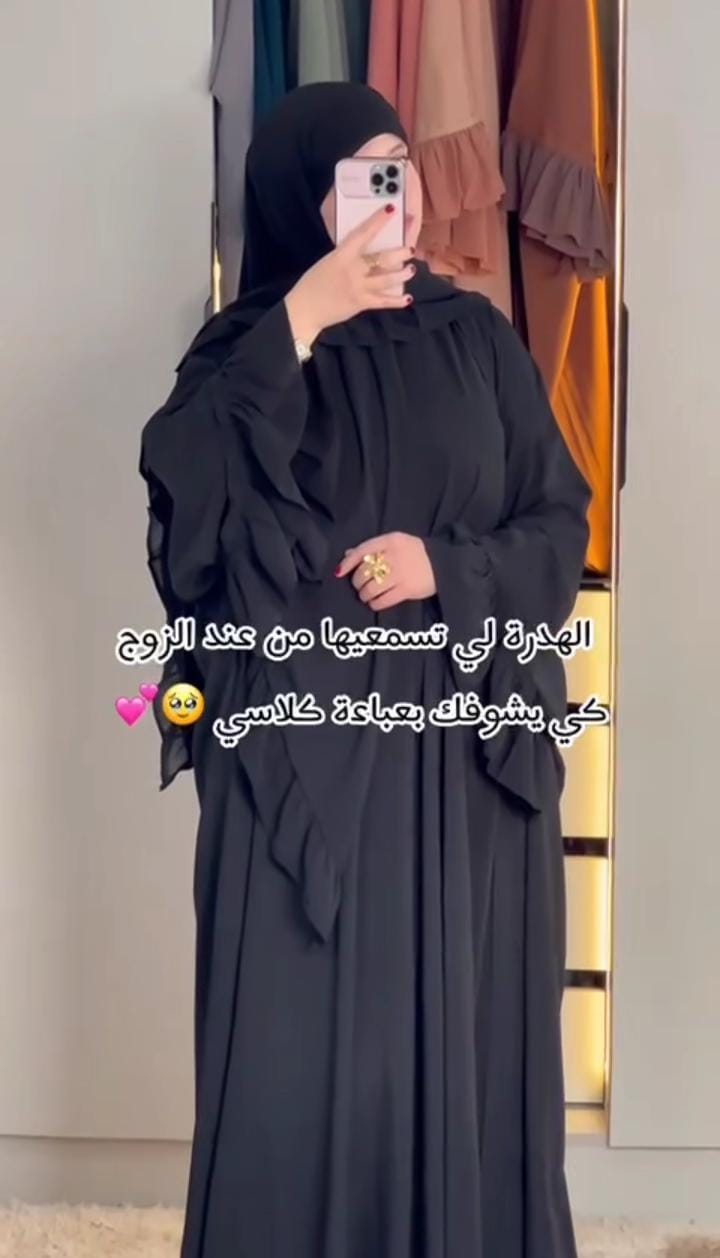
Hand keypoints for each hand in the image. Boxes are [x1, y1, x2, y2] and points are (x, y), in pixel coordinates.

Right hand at [284, 207, 414, 346]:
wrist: (305, 309)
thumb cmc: (313, 283)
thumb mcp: (328, 261)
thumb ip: (347, 256)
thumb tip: (365, 250)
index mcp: (341, 255)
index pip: (363, 234)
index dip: (378, 221)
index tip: (391, 210)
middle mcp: (353, 270)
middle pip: (382, 259)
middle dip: (399, 253)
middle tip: (410, 249)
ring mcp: (358, 288)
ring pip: (387, 280)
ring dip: (402, 274)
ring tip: (411, 270)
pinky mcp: (361, 304)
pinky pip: (383, 302)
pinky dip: (396, 301)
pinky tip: (407, 298)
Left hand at [334, 532, 435, 610]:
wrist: (443, 565)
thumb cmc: (416, 553)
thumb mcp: (396, 543)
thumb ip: (373, 548)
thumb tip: (347, 554)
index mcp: (391, 540)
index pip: (362, 551)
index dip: (348, 563)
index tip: (339, 573)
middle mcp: (394, 555)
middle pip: (364, 571)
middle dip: (357, 582)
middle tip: (360, 586)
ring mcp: (401, 573)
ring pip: (371, 588)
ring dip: (364, 595)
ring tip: (366, 596)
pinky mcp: (407, 589)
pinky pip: (383, 600)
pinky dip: (375, 603)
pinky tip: (375, 603)